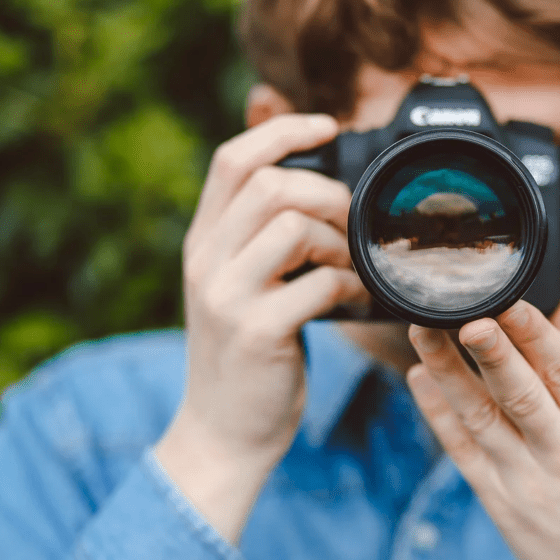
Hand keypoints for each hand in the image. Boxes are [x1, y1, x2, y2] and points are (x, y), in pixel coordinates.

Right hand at [155, 114, 368, 541]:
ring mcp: (227, 296)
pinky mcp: (257, 332)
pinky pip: (318, 284)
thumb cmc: (246, 356)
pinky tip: (356, 303)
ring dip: (340, 242)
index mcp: (202, 242)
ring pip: (294, 225)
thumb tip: (311, 190)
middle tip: (350, 226)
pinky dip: (350, 287)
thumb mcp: (238, 288)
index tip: (328, 126)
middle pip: (271, 184)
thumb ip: (260, 239)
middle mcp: (206, 260)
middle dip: (328, 194)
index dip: (282, 130)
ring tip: (350, 269)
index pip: (233, 159)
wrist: (222, 433)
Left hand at [406, 287, 559, 559]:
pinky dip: (440, 416)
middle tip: (460, 313)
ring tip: (421, 334)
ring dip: (449, 376)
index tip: (508, 298)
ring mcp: (530, 483)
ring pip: (482, 421)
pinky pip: (465, 454)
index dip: (535, 333)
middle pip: (520, 395)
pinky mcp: (503, 505)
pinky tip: (420, 380)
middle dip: (489, 352)